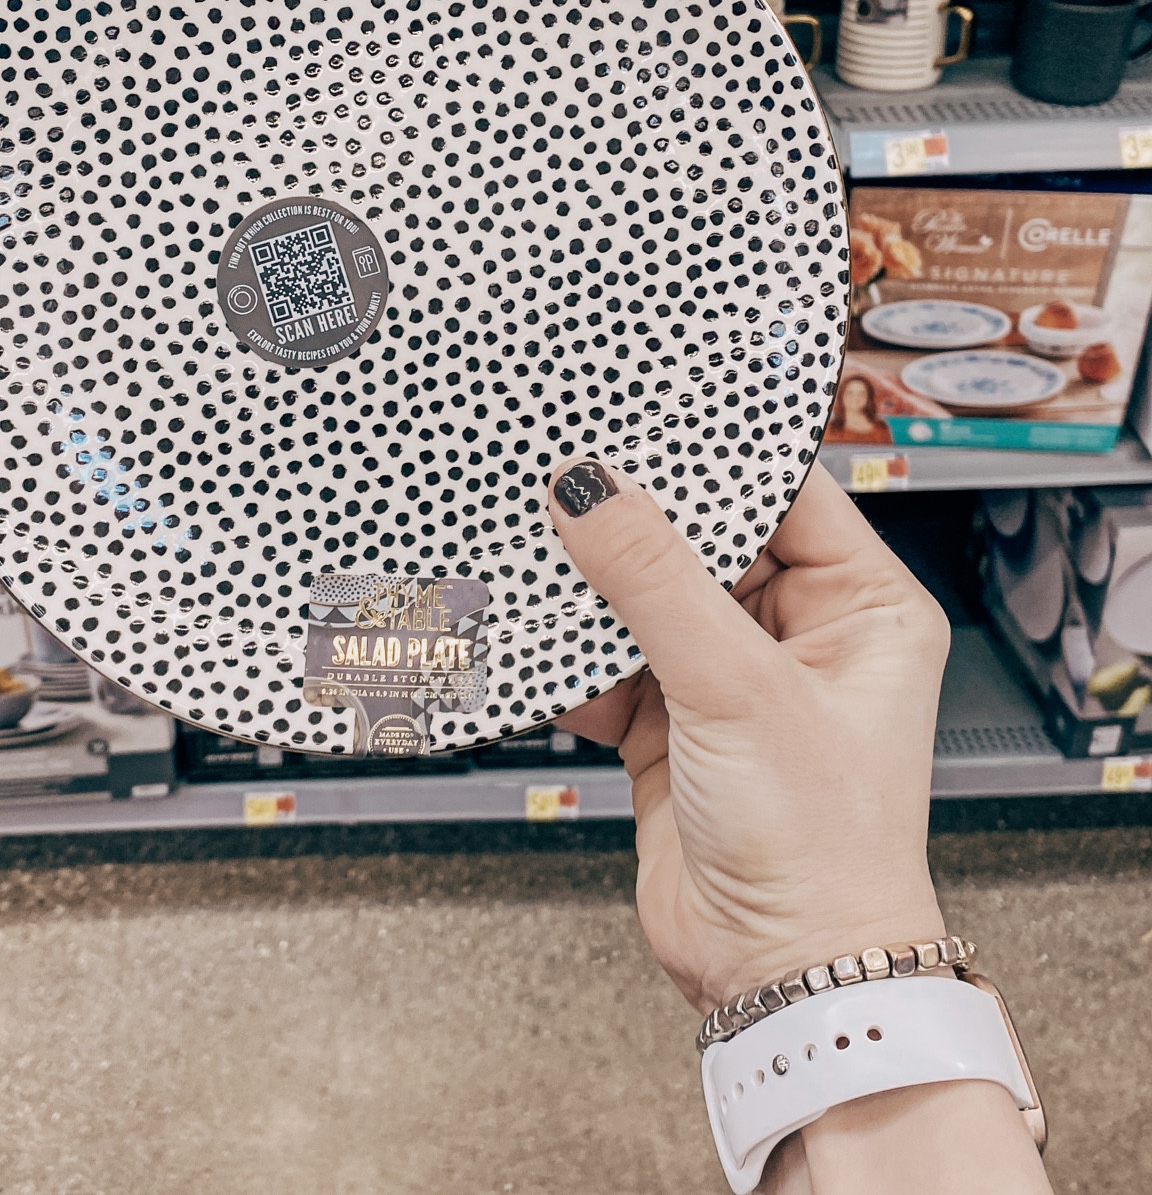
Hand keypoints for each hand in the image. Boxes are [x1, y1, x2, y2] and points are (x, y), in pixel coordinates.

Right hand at [551, 459, 949, 1014]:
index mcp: (861, 607)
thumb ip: (656, 579)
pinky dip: (569, 655)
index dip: (714, 455)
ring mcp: (729, 682)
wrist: (779, 978)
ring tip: (535, 548)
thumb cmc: (823, 848)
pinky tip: (533, 635)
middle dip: (634, 521)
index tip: (638, 416)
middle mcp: (798, 637)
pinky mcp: (671, 727)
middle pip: (704, 541)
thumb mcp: (736, 688)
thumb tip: (592, 491)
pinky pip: (609, 663)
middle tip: (566, 475)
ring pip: (647, 600)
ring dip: (592, 589)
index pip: (785, 493)